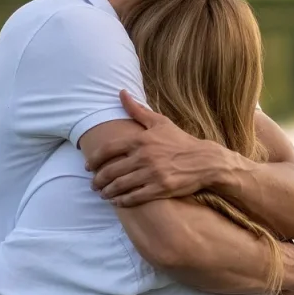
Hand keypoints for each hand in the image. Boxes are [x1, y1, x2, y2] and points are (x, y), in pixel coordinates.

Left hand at [86, 91, 225, 206]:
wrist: (205, 161)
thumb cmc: (181, 141)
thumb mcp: (160, 122)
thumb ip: (137, 110)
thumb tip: (121, 92)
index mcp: (140, 140)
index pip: (108, 150)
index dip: (94, 159)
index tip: (88, 166)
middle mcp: (144, 157)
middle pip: (110, 171)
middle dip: (98, 181)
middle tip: (93, 185)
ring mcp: (152, 174)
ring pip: (120, 186)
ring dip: (107, 192)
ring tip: (103, 194)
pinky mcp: (160, 189)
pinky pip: (134, 198)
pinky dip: (122, 201)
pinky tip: (118, 202)